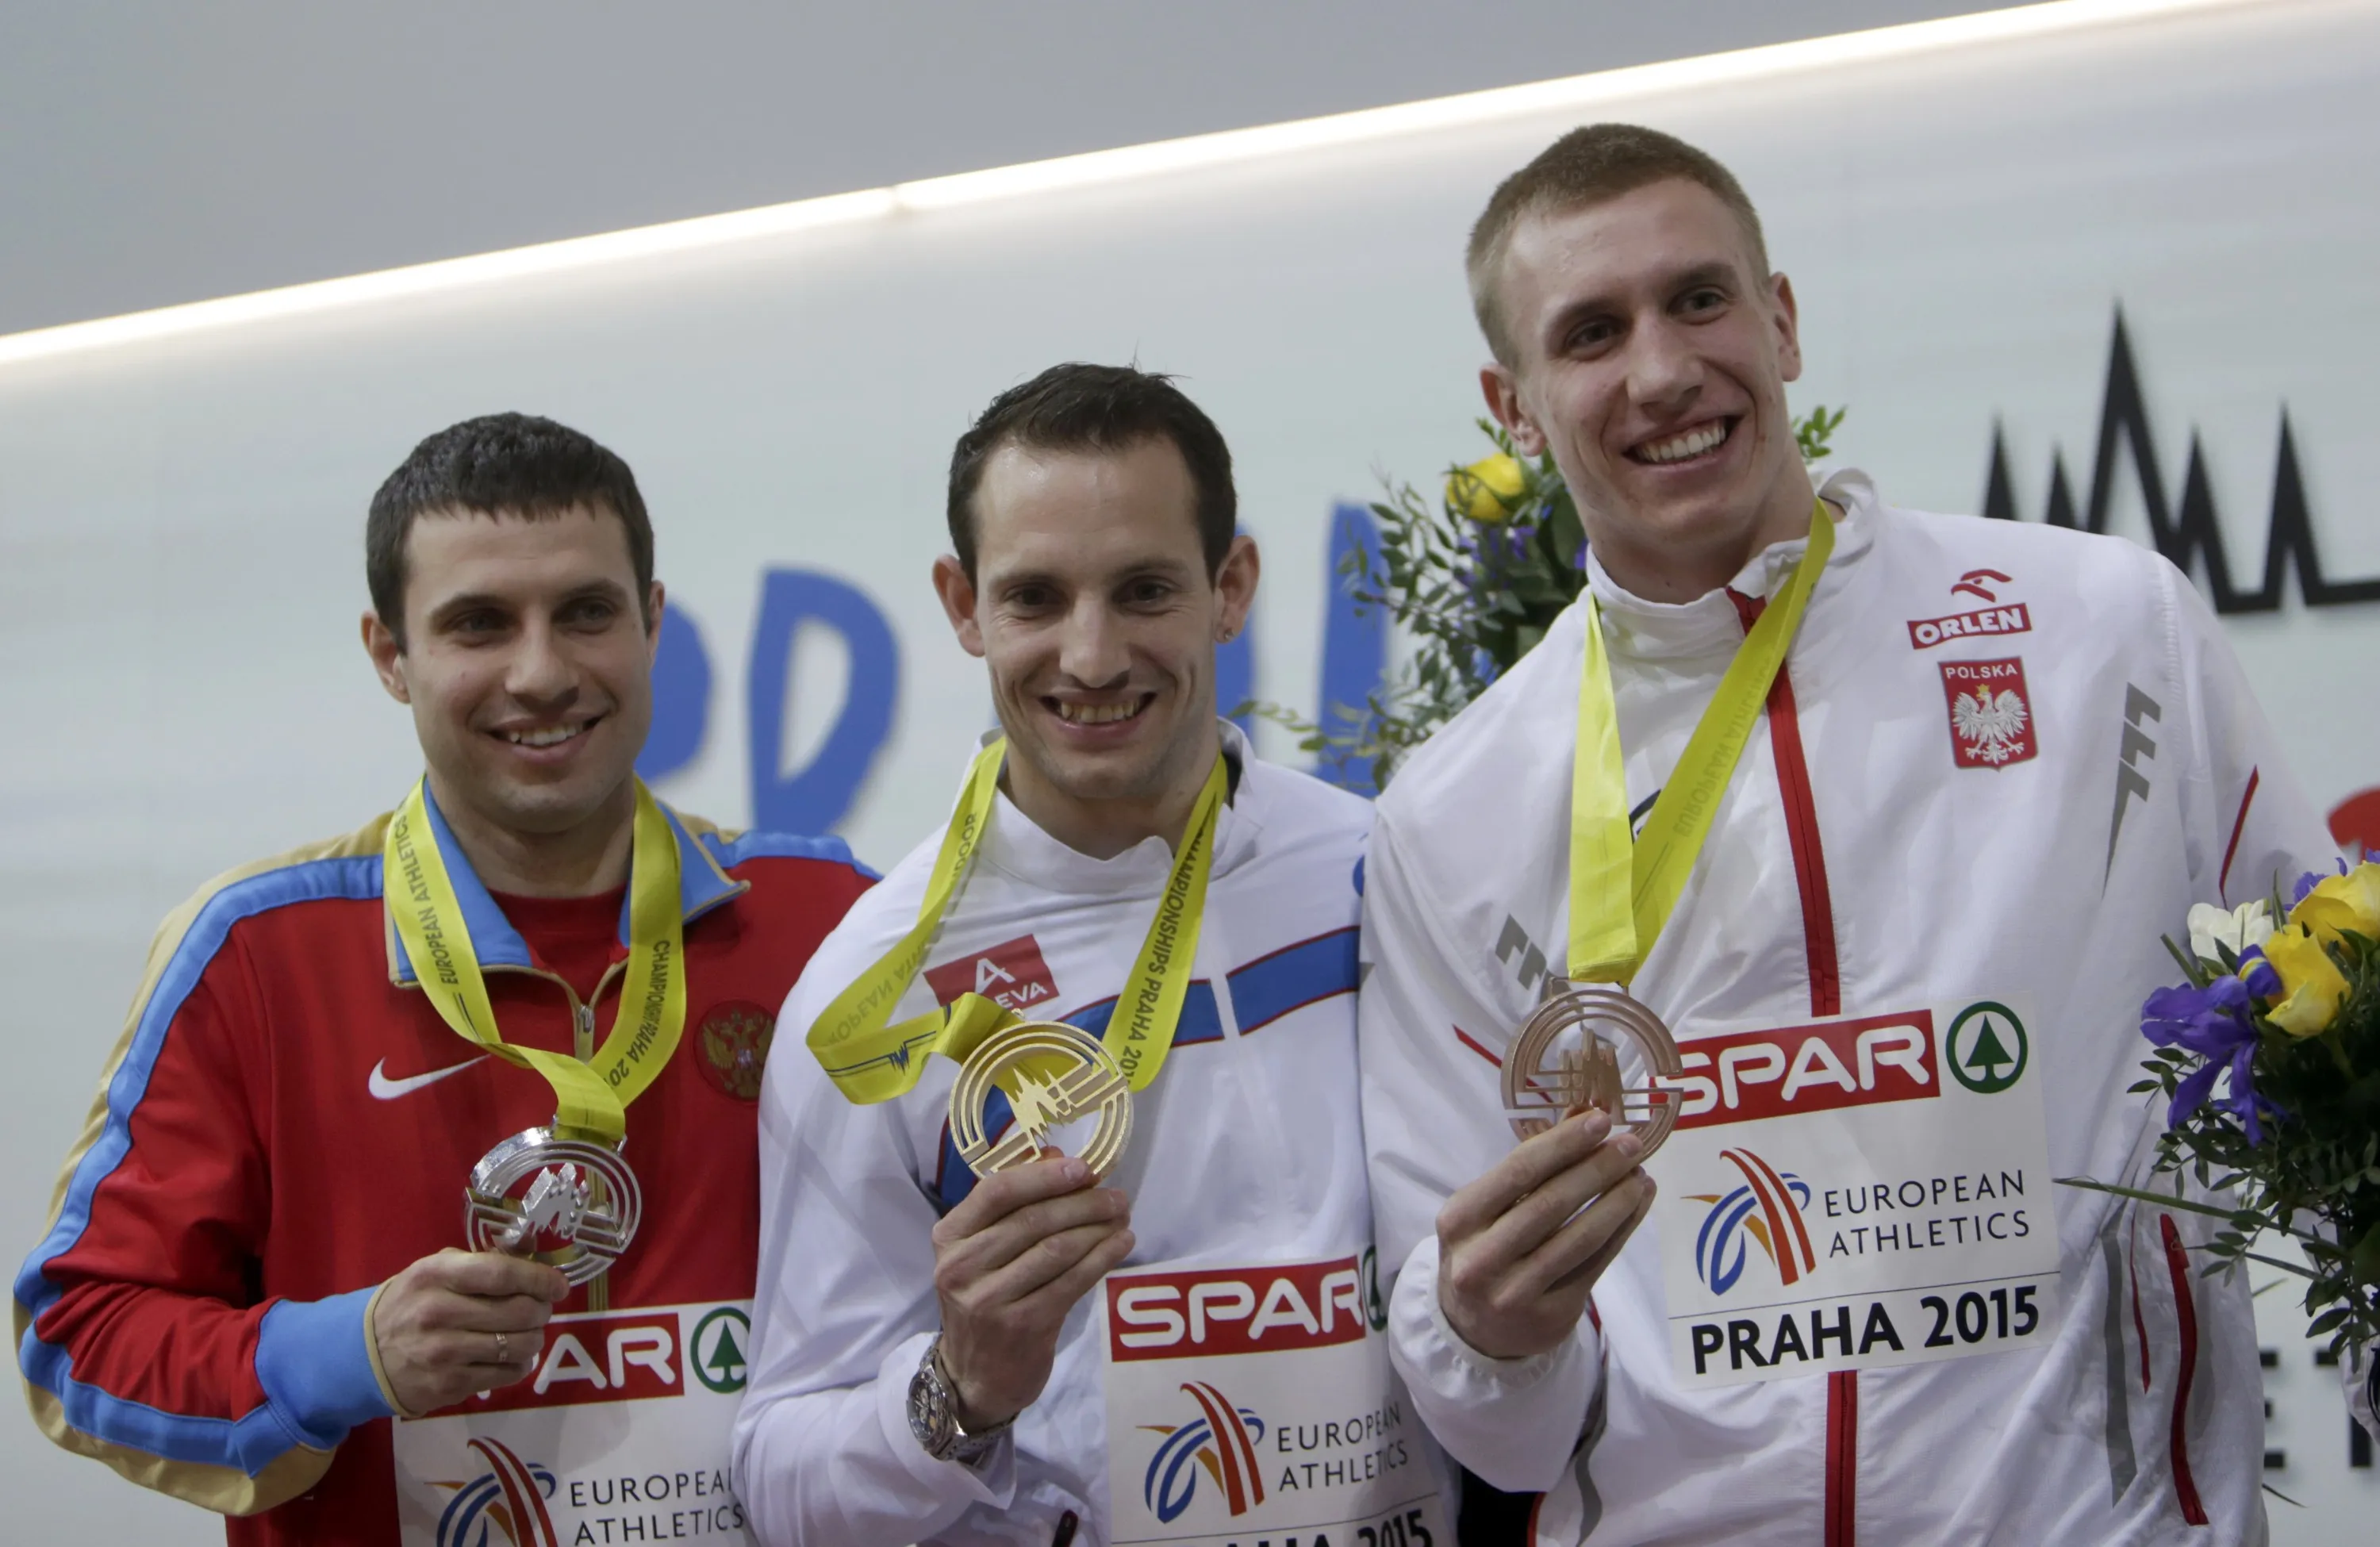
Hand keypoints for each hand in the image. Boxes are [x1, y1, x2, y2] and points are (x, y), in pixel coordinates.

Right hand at [369, 1248, 569, 1415]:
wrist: (362, 1355)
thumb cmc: (410, 1303)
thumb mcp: (435, 1271)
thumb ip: (480, 1262)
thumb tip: (532, 1252)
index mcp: (436, 1275)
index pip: (501, 1273)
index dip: (539, 1278)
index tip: (558, 1285)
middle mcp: (439, 1312)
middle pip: (519, 1311)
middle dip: (542, 1310)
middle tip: (541, 1309)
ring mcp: (444, 1353)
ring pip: (520, 1345)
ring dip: (534, 1338)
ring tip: (526, 1332)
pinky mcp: (449, 1385)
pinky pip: (507, 1374)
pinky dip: (520, 1364)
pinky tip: (511, 1356)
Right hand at [930, 1155, 1134, 1429]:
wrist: (975, 1377)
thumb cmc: (986, 1299)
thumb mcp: (984, 1251)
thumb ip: (1014, 1203)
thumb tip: (1056, 1155)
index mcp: (950, 1237)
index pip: (996, 1192)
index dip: (1043, 1176)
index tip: (1083, 1168)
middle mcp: (962, 1266)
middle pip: (1032, 1219)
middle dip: (1082, 1202)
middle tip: (1116, 1195)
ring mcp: (989, 1300)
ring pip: (1056, 1250)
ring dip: (1097, 1229)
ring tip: (1123, 1218)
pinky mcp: (1022, 1326)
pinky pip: (1071, 1282)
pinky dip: (1101, 1259)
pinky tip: (1120, 1245)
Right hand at [1436, 1107, 1654, 1359]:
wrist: (1473, 1330)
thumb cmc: (1482, 1250)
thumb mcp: (1486, 1209)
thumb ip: (1528, 1167)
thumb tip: (1581, 1115)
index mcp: (1459, 1219)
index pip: (1518, 1171)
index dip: (1563, 1143)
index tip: (1600, 1120)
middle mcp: (1481, 1258)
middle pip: (1552, 1204)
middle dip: (1597, 1169)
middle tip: (1631, 1145)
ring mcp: (1515, 1291)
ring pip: (1578, 1238)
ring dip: (1617, 1202)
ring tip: (1640, 1176)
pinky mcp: (1549, 1315)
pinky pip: (1594, 1266)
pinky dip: (1621, 1232)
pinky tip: (1637, 1207)